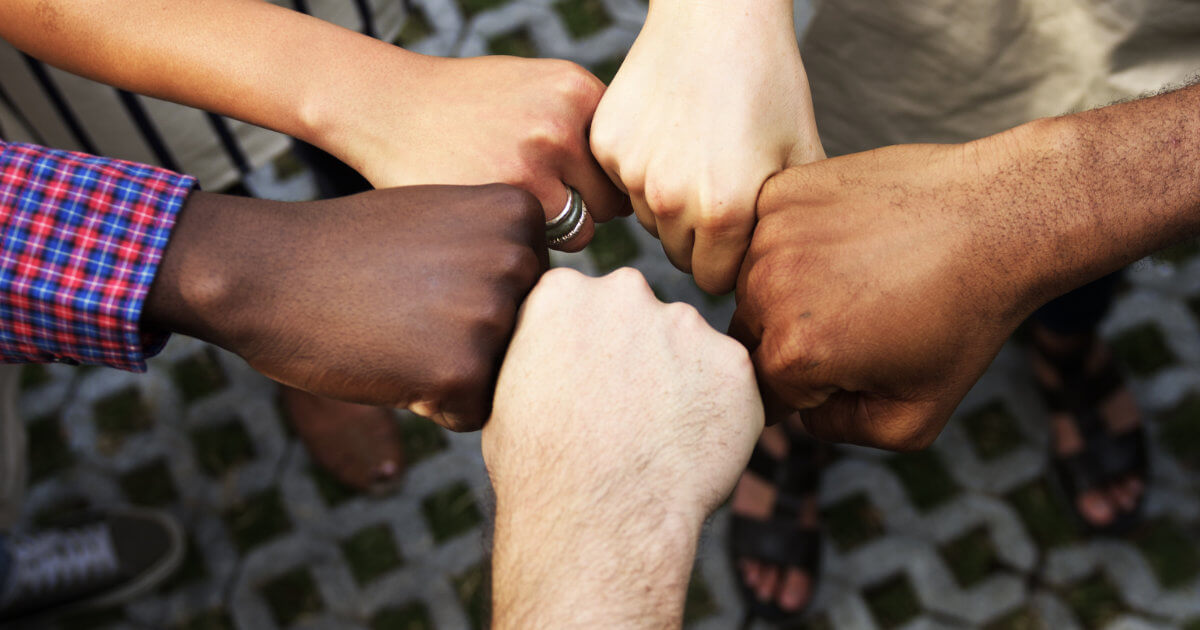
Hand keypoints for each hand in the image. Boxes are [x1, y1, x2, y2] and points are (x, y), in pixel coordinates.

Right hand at [144, 184, 546, 431]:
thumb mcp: (448, 221)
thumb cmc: (353, 249)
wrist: (265, 269)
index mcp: (522, 214)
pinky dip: (431, 405)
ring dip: (453, 372)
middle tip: (405, 307)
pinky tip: (388, 360)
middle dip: (472, 342)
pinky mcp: (463, 368)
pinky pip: (471, 413)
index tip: (426, 275)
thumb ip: (509, 253)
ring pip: (502, 378)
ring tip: (396, 330)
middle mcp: (520, 258)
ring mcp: (492, 313)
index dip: (478, 301)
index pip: (537, 293)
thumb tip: (571, 311)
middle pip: (527, 340)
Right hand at [325, 56, 628, 250]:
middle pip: (615, 198)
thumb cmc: (467, 105)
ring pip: (586, 229)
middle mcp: (563, 121)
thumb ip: (585, 125)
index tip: (573, 183)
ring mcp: (535, 162)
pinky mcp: (507, 200)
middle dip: (588, 208)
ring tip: (520, 214)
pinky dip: (528, 245)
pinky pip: (548, 246)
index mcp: (578, 90)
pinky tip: (500, 224)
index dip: (603, 179)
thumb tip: (636, 182)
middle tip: (546, 203)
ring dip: (561, 233)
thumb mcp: (536, 89)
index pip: (624, 161)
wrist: (389, 106)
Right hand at [484, 268, 762, 627]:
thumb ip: (537, 353)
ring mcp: (683, 322)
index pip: (583, 304)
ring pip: (687, 347)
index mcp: (561, 292)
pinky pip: (729, 383)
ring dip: (680, 382)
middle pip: (638, 316)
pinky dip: (718, 413)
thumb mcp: (504, 395)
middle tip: (626, 416)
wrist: (596, 520)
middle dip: (636, 355)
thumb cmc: (538, 471)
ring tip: (656, 441)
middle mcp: (624, 290)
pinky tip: (689, 451)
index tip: (585, 389)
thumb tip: (550, 359)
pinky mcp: (732, 361)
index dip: (587, 352)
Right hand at [590, 0, 824, 291]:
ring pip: (650, 220)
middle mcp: (670, 200)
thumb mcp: (802, 154)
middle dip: (700, 237)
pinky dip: (643, 169)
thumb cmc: (769, 83)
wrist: (717, 17)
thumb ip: (791, 224)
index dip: (731, 260)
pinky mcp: (607, 146)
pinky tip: (669, 132)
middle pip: (680, 255)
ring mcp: (632, 171)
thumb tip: (787, 277)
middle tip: (721, 188)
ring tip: (698, 154)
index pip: (714, 279)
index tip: (742, 233)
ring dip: (670, 203)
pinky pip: (624, 183)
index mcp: (724, 211)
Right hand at [730, 131, 1054, 450]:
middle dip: (791, 338)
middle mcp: (767, 291)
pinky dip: (794, 241)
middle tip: (856, 319)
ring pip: (752, 282)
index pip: (761, 392)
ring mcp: (771, 234)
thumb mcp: (915, 418)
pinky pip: (764, 232)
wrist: (998, 218)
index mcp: (794, 354)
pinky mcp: (781, 190)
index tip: (847, 365)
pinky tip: (847, 239)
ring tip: (855, 275)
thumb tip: (802, 409)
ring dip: (787, 286)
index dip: (804, 390)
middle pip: (749, 336)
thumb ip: (839, 430)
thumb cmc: (964, 318)